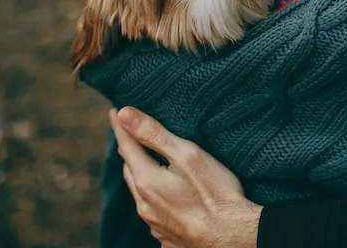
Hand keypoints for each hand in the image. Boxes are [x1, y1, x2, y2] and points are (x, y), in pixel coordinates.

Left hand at [109, 107, 261, 247]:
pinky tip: (164, 196)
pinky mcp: (167, 236)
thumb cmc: (215, 193)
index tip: (114, 111)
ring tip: (144, 162)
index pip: (127, 146)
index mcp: (146, 181)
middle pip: (130, 170)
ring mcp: (155, 224)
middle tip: (129, 134)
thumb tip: (124, 114)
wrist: (233, 237)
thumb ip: (153, 134)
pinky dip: (153, 197)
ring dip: (139, 175)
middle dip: (129, 150)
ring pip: (140, 193)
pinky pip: (153, 212)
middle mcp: (144, 205)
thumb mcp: (187, 155)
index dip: (120, 127)